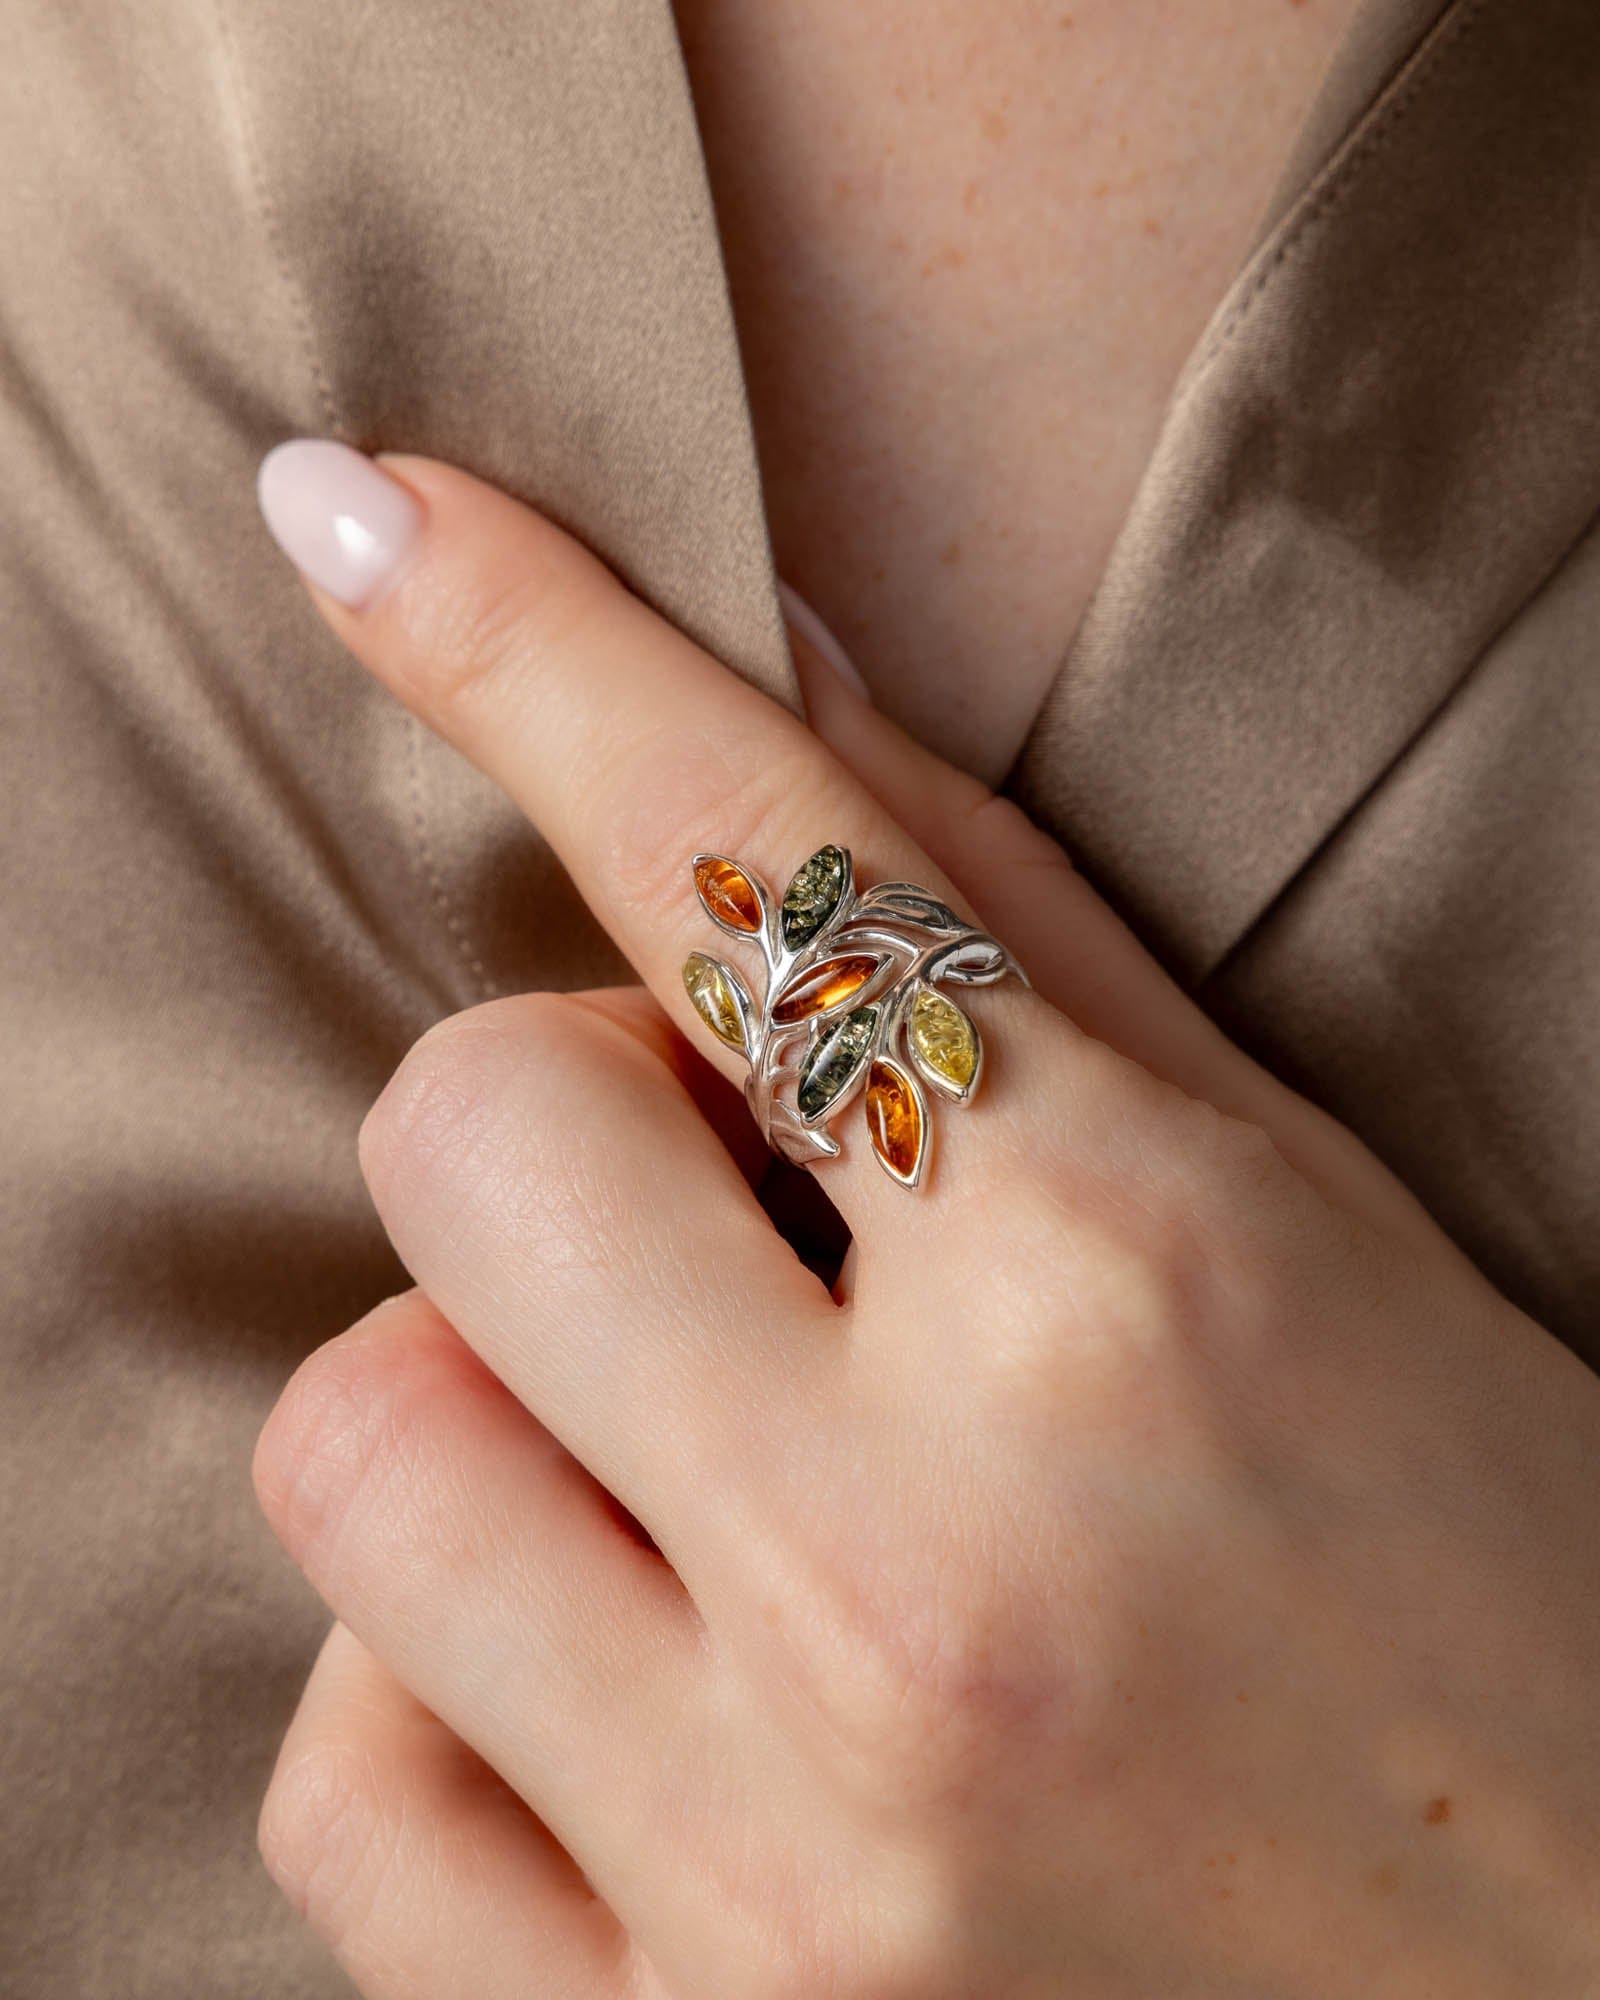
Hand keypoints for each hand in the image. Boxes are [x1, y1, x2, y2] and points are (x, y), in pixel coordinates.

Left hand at [251, 442, 1599, 1997]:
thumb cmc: (1487, 1590)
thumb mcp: (1311, 1233)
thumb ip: (1033, 949)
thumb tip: (773, 680)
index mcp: (1136, 1297)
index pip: (752, 862)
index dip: (529, 638)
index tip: (363, 512)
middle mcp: (928, 1573)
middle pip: (462, 1136)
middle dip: (564, 1118)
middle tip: (725, 1200)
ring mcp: (777, 1859)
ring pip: (360, 1442)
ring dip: (488, 1394)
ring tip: (676, 1461)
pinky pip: (345, 1775)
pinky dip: (438, 1684)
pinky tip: (616, 1680)